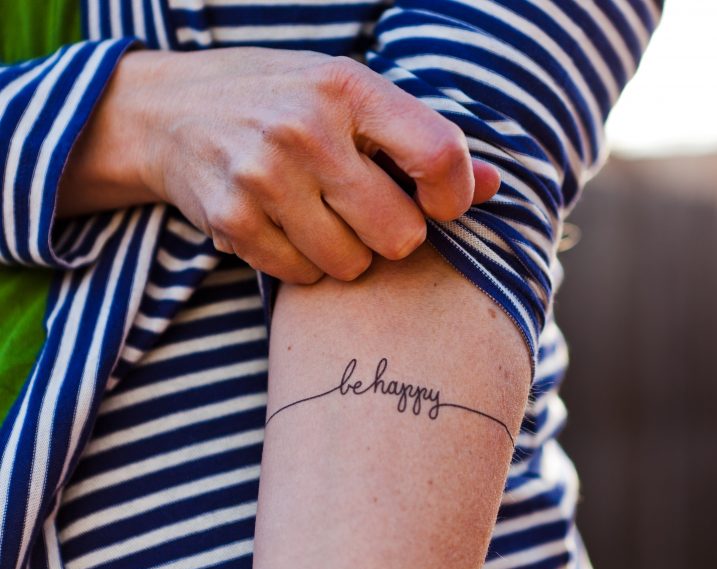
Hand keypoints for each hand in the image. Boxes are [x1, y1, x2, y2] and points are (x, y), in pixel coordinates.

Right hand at [59, 47, 500, 282]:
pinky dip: (303, 264)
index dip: (455, 196)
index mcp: (349, 87)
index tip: (441, 205)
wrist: (167, 110)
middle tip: (368, 213)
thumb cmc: (280, 101)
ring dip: (348, 254)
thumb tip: (493, 187)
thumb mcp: (350, 95)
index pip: (439, 156)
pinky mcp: (232, 220)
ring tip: (322, 217)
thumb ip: (421, 138)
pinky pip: (301, 276)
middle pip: (399, 235)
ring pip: (351, 265)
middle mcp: (306, 129)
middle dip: (394, 235)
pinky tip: (286, 226)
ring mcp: (263, 177)